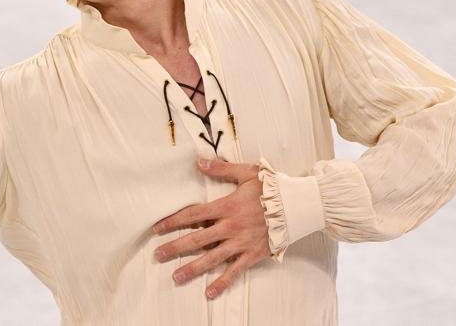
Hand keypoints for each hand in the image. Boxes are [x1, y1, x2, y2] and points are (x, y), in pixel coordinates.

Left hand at [151, 158, 271, 298]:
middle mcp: (229, 227)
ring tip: (175, 277)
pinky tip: (209, 292)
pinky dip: (222, 282)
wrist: (298, 206)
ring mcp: (240, 243)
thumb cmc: (273, 188)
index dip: (173, 221)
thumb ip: (221, 169)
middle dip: (175, 248)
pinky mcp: (252, 255)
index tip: (157, 228)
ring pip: (211, 258)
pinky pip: (234, 271)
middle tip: (157, 255)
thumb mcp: (246, 173)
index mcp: (226, 207)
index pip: (192, 215)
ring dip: (192, 268)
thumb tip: (199, 162)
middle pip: (196, 239)